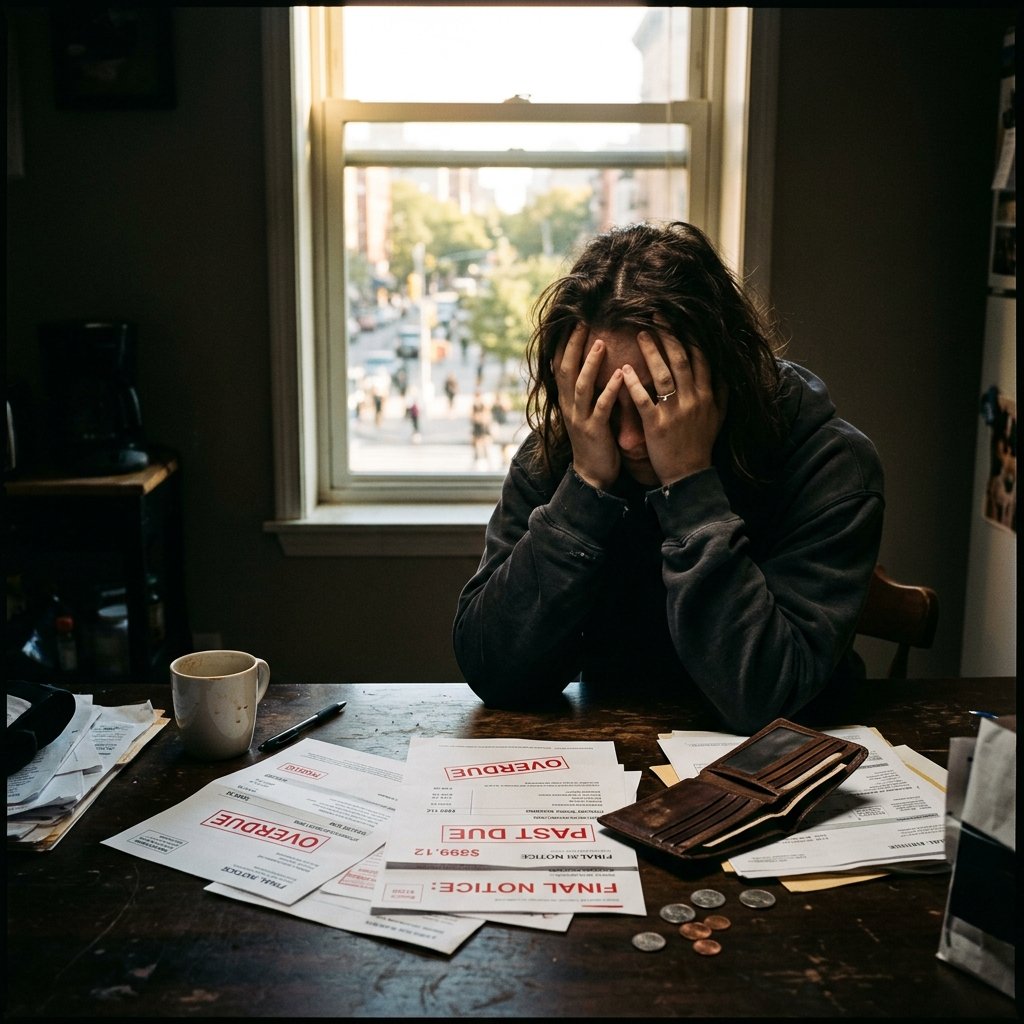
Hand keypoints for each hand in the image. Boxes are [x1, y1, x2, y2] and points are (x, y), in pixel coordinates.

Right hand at [553, 323, 623, 489]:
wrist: (592, 474)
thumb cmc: (595, 440)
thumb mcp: (587, 412)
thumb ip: (589, 391)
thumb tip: (594, 366)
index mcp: (567, 401)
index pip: (561, 366)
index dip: (565, 344)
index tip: (574, 322)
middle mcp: (569, 407)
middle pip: (566, 370)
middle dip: (573, 346)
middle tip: (583, 323)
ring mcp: (579, 419)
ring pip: (580, 386)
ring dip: (590, 363)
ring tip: (601, 343)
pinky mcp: (593, 431)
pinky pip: (601, 407)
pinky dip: (609, 390)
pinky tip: (619, 375)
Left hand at [621, 330, 725, 486]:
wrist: (689, 476)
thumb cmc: (701, 445)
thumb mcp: (718, 417)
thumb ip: (722, 393)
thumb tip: (726, 371)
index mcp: (708, 395)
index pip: (701, 357)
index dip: (690, 335)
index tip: (680, 317)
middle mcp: (694, 399)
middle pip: (681, 359)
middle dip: (669, 335)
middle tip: (656, 315)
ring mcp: (675, 412)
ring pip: (663, 375)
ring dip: (651, 352)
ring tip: (639, 334)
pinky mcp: (657, 425)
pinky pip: (644, 399)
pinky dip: (634, 383)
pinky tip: (624, 369)